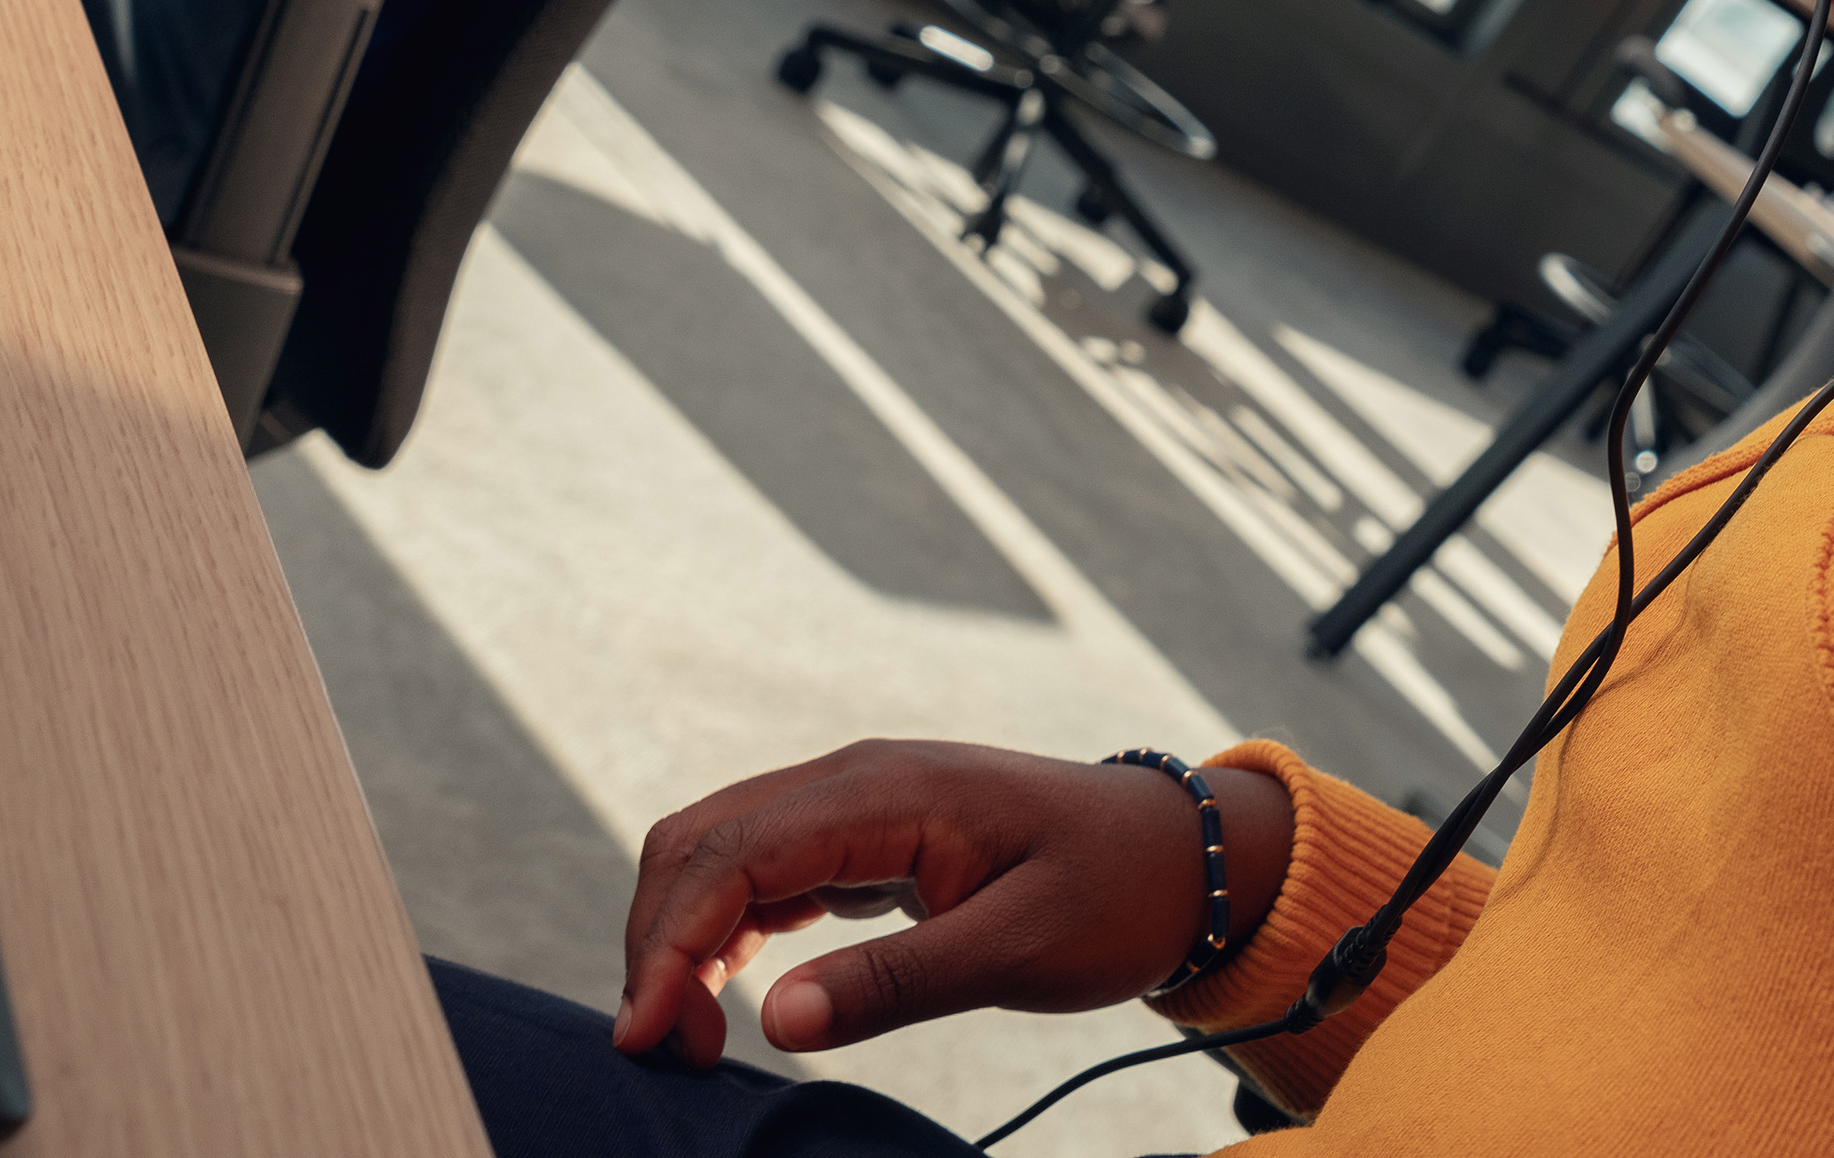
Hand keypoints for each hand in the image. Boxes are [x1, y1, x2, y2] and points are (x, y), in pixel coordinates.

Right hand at [616, 741, 1294, 1066]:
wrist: (1187, 857)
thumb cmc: (1117, 894)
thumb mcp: (1019, 948)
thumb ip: (895, 983)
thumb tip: (769, 1022)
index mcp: (885, 790)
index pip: (730, 853)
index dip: (669, 943)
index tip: (647, 1036)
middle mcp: (857, 781)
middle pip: (703, 841)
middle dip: (659, 940)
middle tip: (668, 1052)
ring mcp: (861, 804)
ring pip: (724, 853)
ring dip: (685, 936)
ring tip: (693, 1038)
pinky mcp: (873, 837)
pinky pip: (769, 871)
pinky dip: (727, 929)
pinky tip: (729, 994)